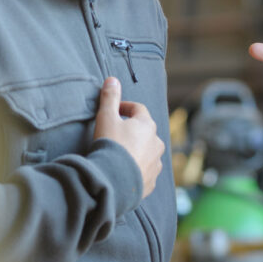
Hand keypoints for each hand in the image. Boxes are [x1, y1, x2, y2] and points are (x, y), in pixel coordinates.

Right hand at [94, 77, 164, 196]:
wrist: (112, 182)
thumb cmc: (110, 145)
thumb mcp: (106, 117)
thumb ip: (110, 98)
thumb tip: (112, 79)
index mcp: (147, 125)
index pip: (138, 109)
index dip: (125, 107)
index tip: (114, 111)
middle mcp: (156, 143)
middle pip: (145, 131)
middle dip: (132, 130)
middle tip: (115, 134)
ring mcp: (155, 163)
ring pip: (147, 152)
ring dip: (137, 151)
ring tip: (120, 155)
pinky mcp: (151, 182)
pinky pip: (145, 171)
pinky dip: (137, 169)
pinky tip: (124, 172)